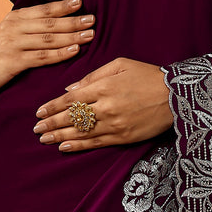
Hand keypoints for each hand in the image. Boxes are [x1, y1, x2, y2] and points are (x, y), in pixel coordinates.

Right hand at [0, 0, 95, 97]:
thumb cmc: (0, 51)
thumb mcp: (12, 31)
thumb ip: (31, 24)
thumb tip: (59, 17)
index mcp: (16, 17)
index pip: (43, 10)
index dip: (62, 6)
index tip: (80, 2)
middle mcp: (14, 27)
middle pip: (49, 23)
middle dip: (72, 21)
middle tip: (92, 19)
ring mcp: (14, 44)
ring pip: (48, 39)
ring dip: (71, 37)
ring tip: (89, 35)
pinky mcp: (14, 61)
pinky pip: (42, 57)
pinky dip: (60, 53)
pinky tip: (74, 50)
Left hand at [32, 57, 172, 152]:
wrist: (175, 96)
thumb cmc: (146, 75)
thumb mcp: (119, 65)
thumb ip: (92, 76)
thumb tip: (70, 89)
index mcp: (103, 87)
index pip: (70, 99)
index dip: (52, 106)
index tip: (39, 112)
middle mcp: (105, 107)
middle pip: (71, 117)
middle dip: (51, 123)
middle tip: (36, 128)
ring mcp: (114, 124)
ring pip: (80, 132)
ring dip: (60, 136)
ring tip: (44, 139)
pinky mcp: (122, 137)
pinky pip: (96, 143)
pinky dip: (78, 145)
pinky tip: (64, 147)